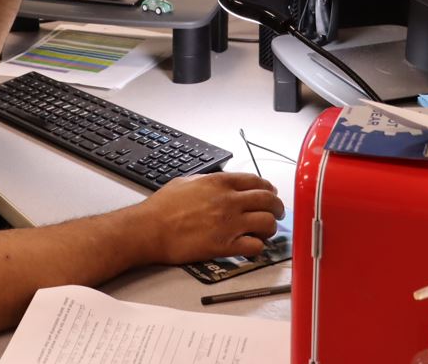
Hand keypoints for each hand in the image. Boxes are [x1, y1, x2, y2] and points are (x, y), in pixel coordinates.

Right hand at [136, 172, 284, 264]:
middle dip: (277, 207)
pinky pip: (254, 246)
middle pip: (269, 200)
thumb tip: (219, 181)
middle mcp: (229, 201)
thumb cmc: (162, 207)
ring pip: (268, 223)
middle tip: (277, 213)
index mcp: (220, 183)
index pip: (257, 181)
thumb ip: (208, 180)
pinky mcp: (224, 246)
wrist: (150, 229)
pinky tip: (251, 246)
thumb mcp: (186, 181)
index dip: (268, 187)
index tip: (270, 193)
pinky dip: (257, 247)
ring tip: (266, 231)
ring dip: (270, 227)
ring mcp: (229, 224)